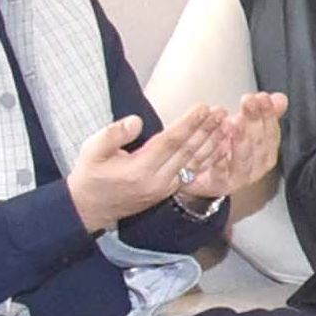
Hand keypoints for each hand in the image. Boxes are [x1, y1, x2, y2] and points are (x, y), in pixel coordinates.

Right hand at [64, 106, 218, 231]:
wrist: (89, 208)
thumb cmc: (90, 175)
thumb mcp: (91, 151)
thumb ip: (113, 134)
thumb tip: (136, 121)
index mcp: (139, 170)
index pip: (170, 142)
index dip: (189, 123)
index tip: (203, 107)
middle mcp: (157, 181)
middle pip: (187, 151)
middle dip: (206, 129)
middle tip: (222, 111)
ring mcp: (164, 188)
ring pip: (194, 163)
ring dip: (212, 143)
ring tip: (226, 124)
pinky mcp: (168, 191)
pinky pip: (193, 172)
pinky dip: (208, 159)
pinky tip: (220, 147)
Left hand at [186, 91, 288, 209]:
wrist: (204, 178)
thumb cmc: (227, 153)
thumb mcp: (247, 129)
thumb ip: (265, 114)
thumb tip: (280, 99)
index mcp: (266, 153)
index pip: (272, 132)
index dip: (268, 115)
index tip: (262, 98)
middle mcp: (256, 167)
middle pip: (259, 144)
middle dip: (254, 121)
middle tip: (249, 102)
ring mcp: (239, 177)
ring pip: (244, 159)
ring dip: (240, 139)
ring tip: (234, 122)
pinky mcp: (219, 184)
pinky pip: (221, 173)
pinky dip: (220, 160)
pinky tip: (219, 147)